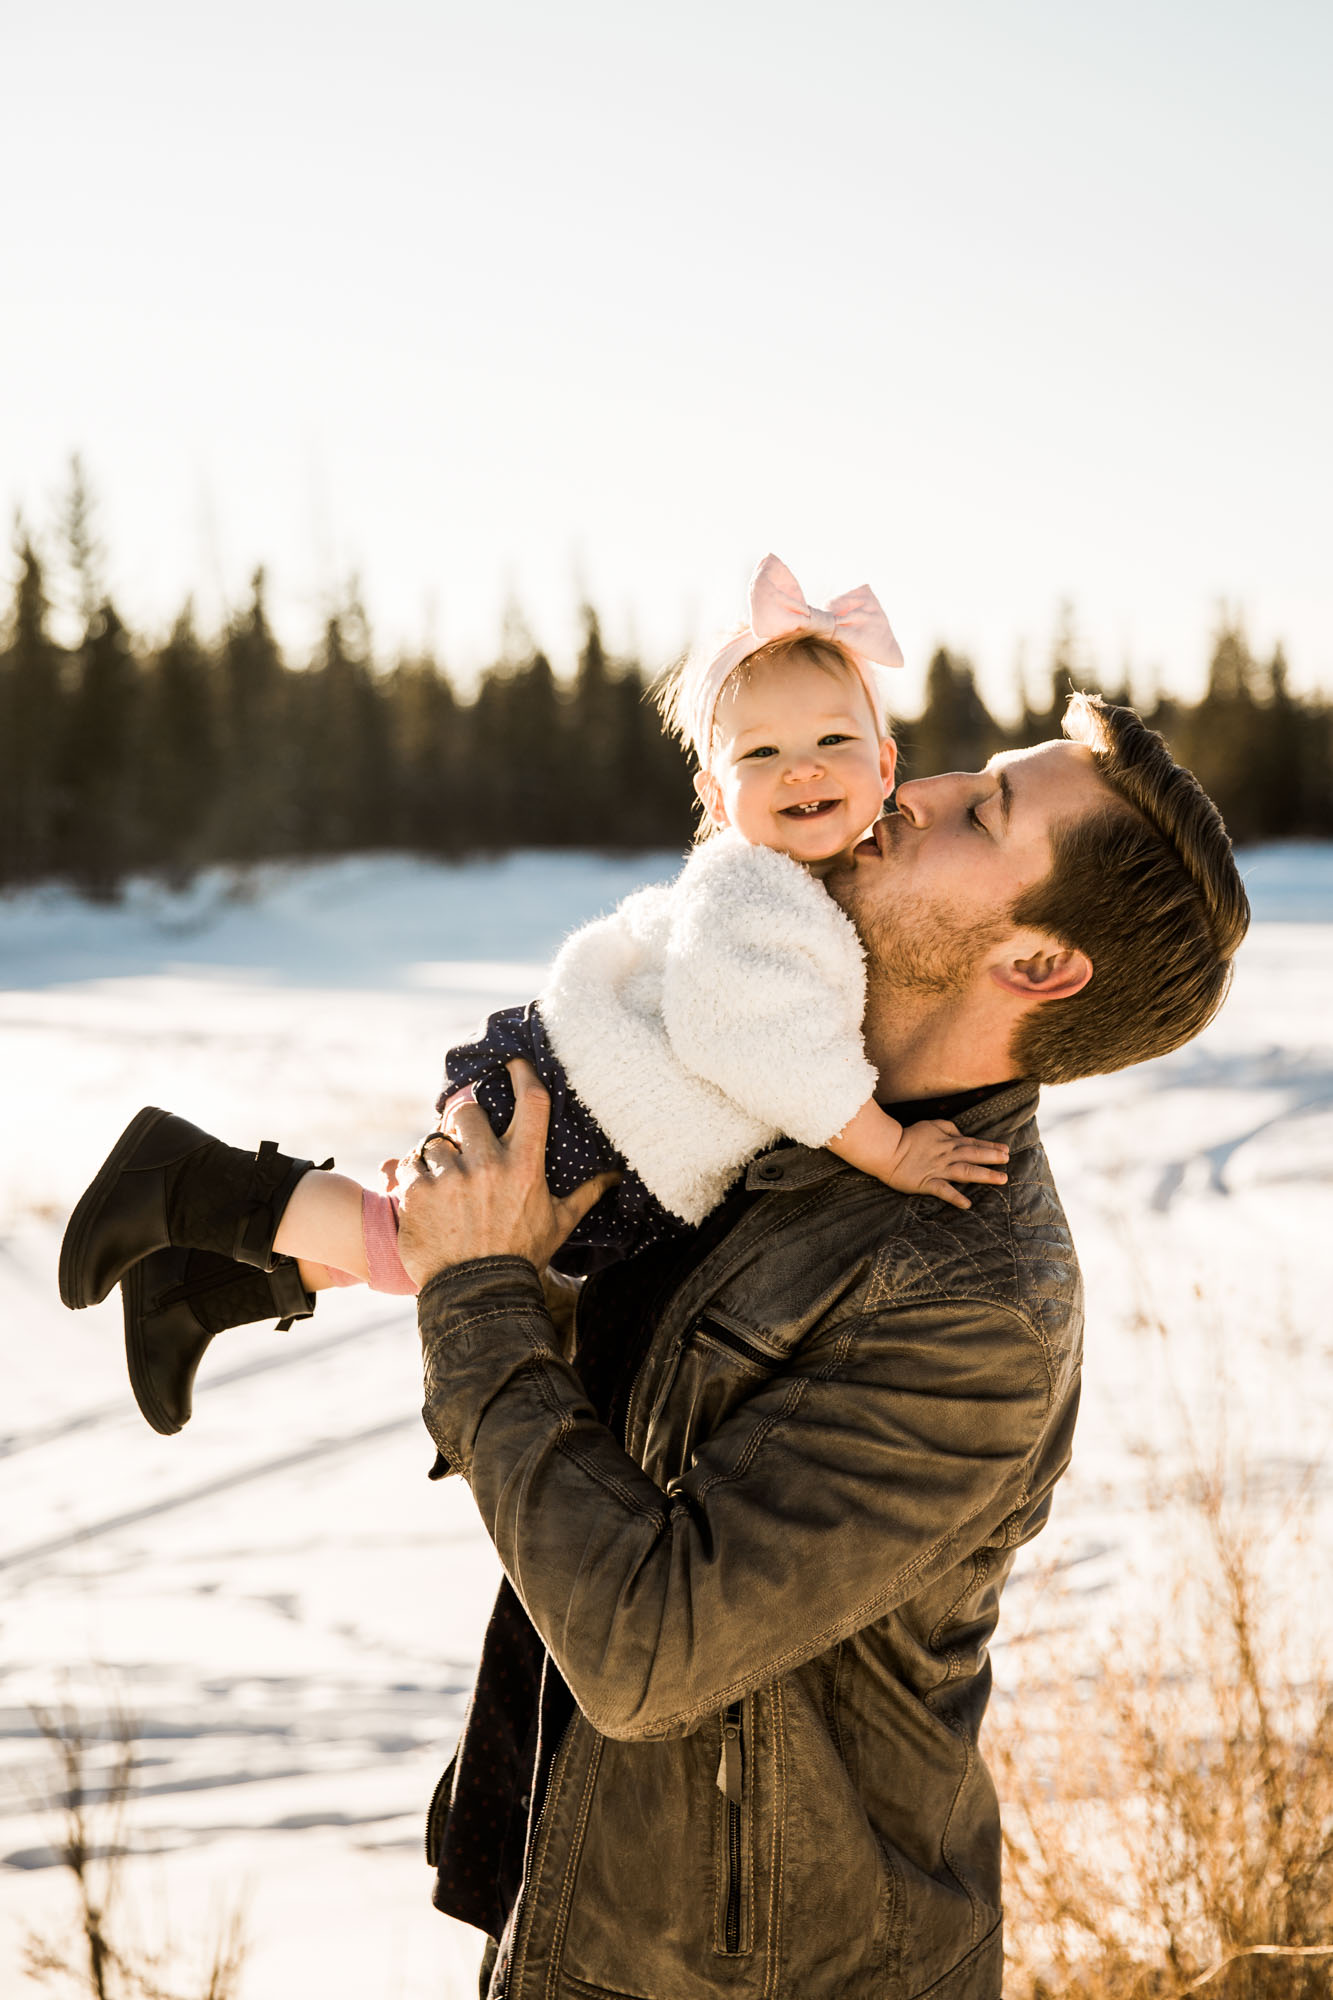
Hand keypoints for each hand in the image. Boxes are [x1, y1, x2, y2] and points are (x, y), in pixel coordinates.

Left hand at [394, 1060, 616, 1285]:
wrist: (478, 1295)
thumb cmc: (522, 1256)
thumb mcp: (558, 1223)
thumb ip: (586, 1193)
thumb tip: (617, 1175)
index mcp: (525, 1165)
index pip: (530, 1101)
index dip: (522, 1073)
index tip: (513, 1062)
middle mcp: (487, 1165)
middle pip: (468, 1111)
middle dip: (463, 1123)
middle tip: (464, 1142)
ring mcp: (450, 1178)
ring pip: (435, 1140)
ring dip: (438, 1156)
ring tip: (444, 1182)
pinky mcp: (418, 1193)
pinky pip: (410, 1164)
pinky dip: (414, 1176)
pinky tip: (424, 1196)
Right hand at [887, 1119, 1008, 1211]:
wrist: (886, 1149)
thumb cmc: (907, 1136)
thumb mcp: (930, 1124)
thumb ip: (948, 1127)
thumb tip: (961, 1133)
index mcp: (947, 1142)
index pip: (973, 1143)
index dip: (990, 1147)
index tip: (1005, 1150)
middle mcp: (946, 1155)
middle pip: (974, 1155)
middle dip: (992, 1158)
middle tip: (1008, 1161)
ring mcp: (937, 1169)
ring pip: (965, 1171)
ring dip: (984, 1175)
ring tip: (1001, 1179)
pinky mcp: (926, 1183)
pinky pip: (943, 1190)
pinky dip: (955, 1197)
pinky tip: (967, 1204)